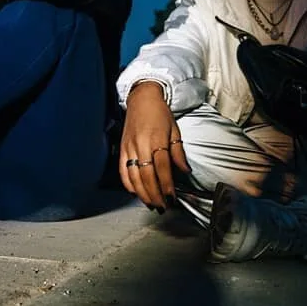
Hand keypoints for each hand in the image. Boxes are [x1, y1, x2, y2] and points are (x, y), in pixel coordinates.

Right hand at [119, 82, 190, 210]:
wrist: (141, 98)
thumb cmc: (160, 113)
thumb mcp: (175, 130)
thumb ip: (178, 152)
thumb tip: (185, 171)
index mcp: (157, 140)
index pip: (162, 169)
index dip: (167, 186)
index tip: (172, 198)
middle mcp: (141, 145)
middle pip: (147, 176)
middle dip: (155, 194)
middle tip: (162, 207)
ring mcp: (129, 147)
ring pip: (133, 176)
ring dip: (142, 193)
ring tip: (150, 204)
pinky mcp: (121, 148)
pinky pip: (122, 170)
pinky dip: (128, 184)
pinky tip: (135, 192)